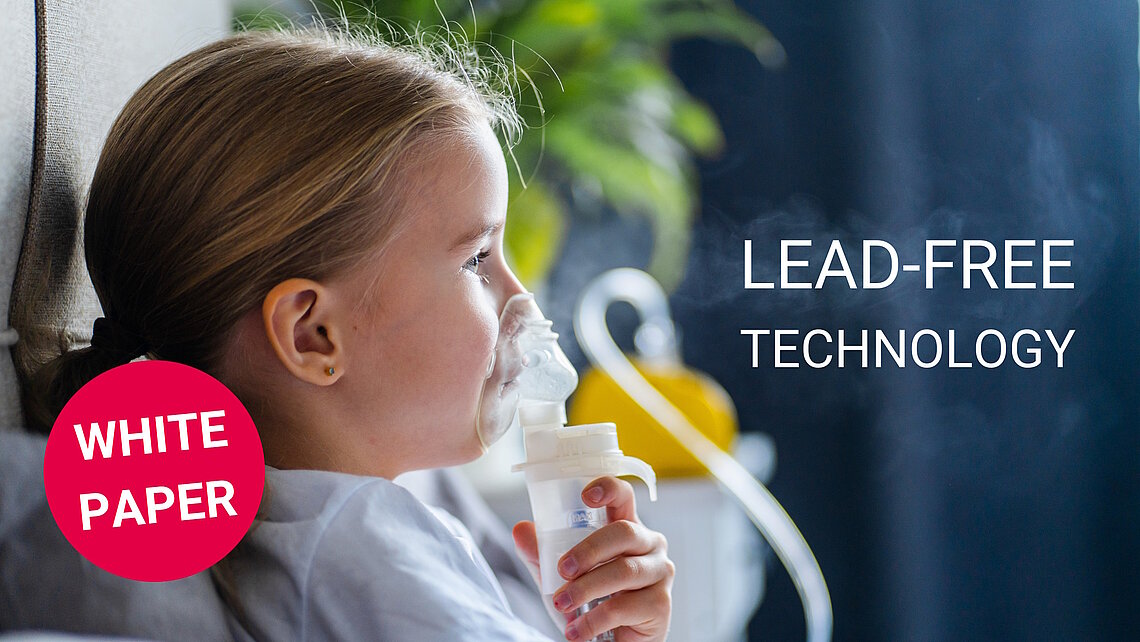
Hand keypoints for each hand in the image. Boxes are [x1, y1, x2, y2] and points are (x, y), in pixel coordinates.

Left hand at [512, 476, 673, 641]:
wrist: (613, 641)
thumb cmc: (593, 599)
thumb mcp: (561, 575)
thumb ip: (541, 554)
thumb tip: (520, 530)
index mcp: (627, 527)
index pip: (624, 496)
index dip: (608, 488)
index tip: (585, 496)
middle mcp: (649, 544)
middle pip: (624, 532)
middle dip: (588, 550)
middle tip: (562, 570)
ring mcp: (660, 572)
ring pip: (625, 571)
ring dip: (587, 588)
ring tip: (562, 603)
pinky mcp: (662, 604)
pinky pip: (625, 607)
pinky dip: (595, 619)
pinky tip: (577, 630)